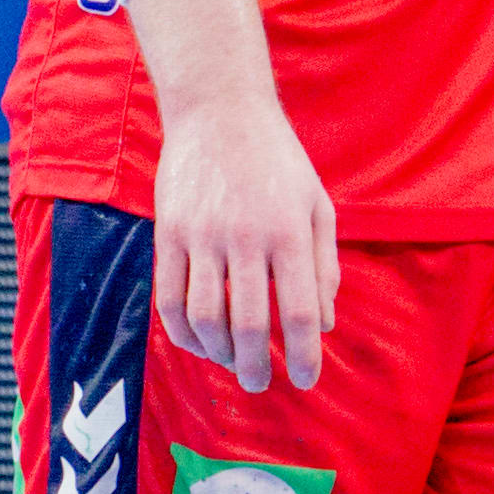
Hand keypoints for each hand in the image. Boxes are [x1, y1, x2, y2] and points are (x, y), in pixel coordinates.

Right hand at [150, 77, 342, 389]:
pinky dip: (182, 332)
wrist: (219, 110)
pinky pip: (169, 298)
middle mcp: (245, 236)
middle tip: (262, 383)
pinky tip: (198, 343)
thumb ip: (324, 265)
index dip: (303, 355)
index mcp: (289, 230)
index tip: (307, 380)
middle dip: (256, 366)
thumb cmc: (277, 159)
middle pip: (247, 324)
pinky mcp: (169, 233)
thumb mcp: (317, 203)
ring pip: (205, 318)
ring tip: (232, 363)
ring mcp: (201, 235)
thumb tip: (324, 324)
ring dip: (219, 354)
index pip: (297, 311)